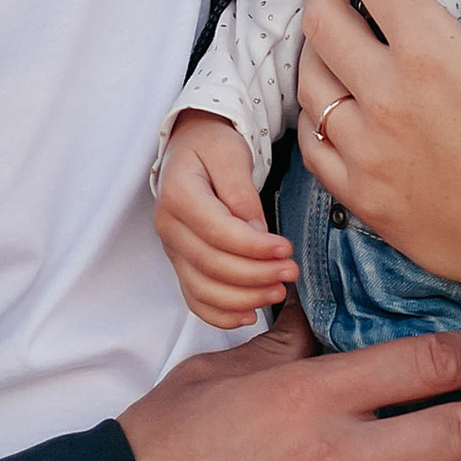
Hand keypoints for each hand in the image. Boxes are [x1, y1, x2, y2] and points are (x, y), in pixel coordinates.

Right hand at [155, 109, 295, 327]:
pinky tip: (249, 314)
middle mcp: (168, 227)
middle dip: (256, 275)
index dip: (253, 247)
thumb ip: (241, 191)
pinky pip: (194, 299)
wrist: (191, 148)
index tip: (286, 249)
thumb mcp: (230, 153)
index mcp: (178, 195)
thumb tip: (256, 231)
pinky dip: (220, 315)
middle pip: (211, 265)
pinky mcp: (181, 263)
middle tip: (291, 272)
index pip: (217, 232)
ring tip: (278, 291)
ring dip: (244, 298)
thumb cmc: (213, 146)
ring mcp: (172, 249)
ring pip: (203, 289)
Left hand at [294, 0, 460, 321]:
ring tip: (335, 20)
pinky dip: (316, 107)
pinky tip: (336, 96)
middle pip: (321, 19)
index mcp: (429, 56)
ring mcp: (366, 153)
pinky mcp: (363, 197)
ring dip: (315, 37)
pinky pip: (314, 142)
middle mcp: (383, 100)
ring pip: (309, 79)